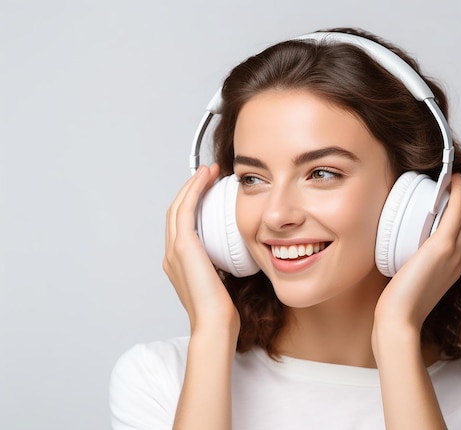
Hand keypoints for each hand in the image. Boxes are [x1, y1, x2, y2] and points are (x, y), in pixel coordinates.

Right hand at [163, 164, 239, 334]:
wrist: (214, 324)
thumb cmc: (220, 310)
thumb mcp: (221, 281)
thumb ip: (220, 264)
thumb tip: (233, 253)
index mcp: (178, 263)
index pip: (181, 225)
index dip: (192, 203)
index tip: (209, 188)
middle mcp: (171, 255)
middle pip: (175, 212)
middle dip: (191, 189)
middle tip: (208, 173)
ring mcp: (174, 250)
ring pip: (178, 207)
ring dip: (192, 185)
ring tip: (208, 172)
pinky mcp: (183, 247)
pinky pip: (185, 210)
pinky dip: (194, 190)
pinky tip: (205, 179)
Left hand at [373, 174, 460, 332]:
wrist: (399, 321)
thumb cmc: (399, 306)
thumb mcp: (411, 280)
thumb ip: (412, 265)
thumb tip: (399, 253)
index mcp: (454, 267)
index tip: (452, 197)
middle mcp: (459, 258)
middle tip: (452, 181)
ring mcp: (454, 252)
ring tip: (451, 177)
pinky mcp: (442, 247)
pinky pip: (457, 211)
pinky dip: (457, 192)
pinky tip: (450, 180)